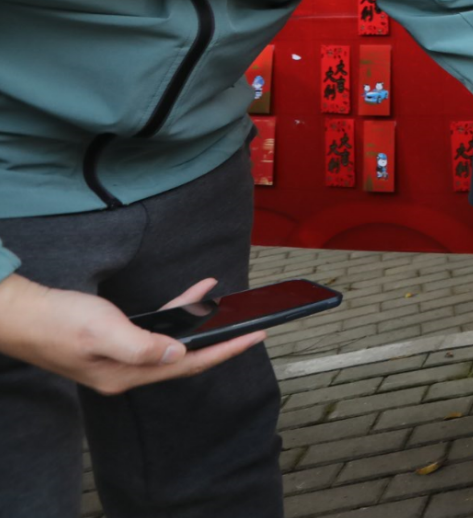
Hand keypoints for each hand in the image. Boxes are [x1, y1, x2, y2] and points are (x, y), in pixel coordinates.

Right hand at [0, 274, 264, 394]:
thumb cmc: (57, 321)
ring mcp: (118, 359)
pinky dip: (173, 312)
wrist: (19, 314)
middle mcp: (125, 372)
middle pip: (184, 357)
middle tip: (252, 325)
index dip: (224, 350)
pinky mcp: (111, 344)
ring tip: (217, 291)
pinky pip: (154, 331)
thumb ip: (143, 345)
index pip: (187, 364)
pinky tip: (186, 295)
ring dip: (195, 318)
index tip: (255, 337)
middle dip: (218, 340)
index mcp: (125, 375)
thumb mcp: (103, 331)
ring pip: (170, 341)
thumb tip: (178, 353)